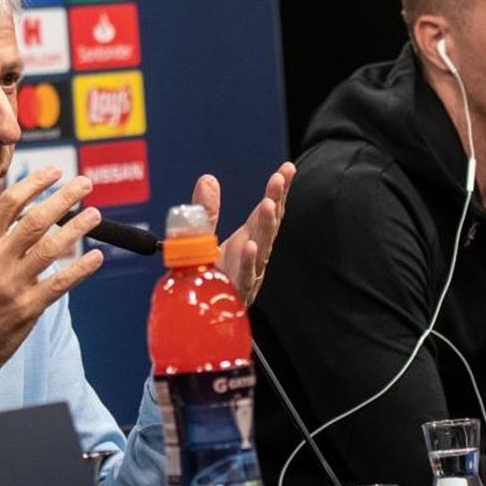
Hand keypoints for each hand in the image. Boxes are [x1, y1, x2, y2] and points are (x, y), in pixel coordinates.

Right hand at [0, 166, 103, 421]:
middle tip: (85, 183)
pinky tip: (96, 256)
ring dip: (76, 229)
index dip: (33, 184)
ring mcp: (12, 286)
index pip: (8, 205)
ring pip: (50, 249)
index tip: (54, 172)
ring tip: (95, 214)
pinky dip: (80, 270)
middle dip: (63, 199)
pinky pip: (59, 284)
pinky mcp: (28, 308)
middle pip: (35, 221)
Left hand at [191, 162, 295, 305]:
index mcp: (249, 240)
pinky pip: (242, 277)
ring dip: (266, 227)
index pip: (269, 211)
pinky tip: (250, 246)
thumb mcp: (202, 238)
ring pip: (261, 249)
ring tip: (268, 205)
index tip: (287, 169)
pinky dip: (248, 262)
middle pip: (269, 227)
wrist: (198, 316)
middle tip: (279, 179)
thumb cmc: (208, 279)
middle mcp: (253, 256)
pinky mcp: (234, 293)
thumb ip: (206, 211)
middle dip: (276, 201)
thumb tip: (208, 179)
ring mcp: (247, 275)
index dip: (278, 190)